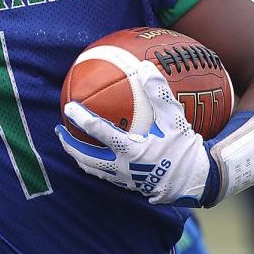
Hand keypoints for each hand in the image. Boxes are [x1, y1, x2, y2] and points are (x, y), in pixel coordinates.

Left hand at [56, 60, 216, 206]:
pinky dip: (91, 164)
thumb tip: (146, 67)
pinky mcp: (127, 186)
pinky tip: (91, 155)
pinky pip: (102, 175)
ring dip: (77, 155)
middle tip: (58, 130)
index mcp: (132, 150)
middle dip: (69, 143)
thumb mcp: (175, 119)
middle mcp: (123, 167)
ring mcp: (123, 179)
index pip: (99, 132)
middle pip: (86, 156)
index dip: (82, 119)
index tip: (68, 107)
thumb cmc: (184, 149)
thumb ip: (159, 94)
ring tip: (68, 143)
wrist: (195, 182)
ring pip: (91, 168)